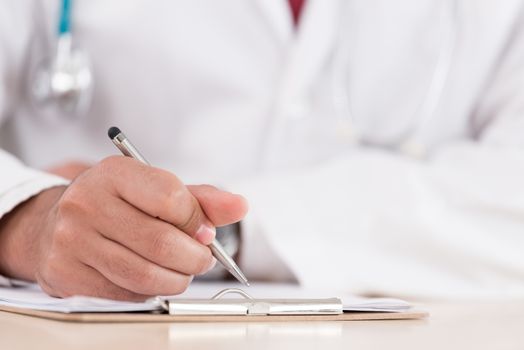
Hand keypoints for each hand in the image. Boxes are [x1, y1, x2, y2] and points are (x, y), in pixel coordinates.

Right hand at [0, 156, 247, 300]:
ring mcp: (72, 241)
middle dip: (195, 258)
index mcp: (114, 173)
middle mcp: (86, 203)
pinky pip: (127, 294)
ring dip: (178, 279)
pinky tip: (151, 276)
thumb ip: (201, 199)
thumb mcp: (155, 190)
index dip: (198, 221)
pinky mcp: (67, 274)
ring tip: (182, 270)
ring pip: (146, 275)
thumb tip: (240, 206)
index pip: (171, 198)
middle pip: (162, 243)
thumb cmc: (116, 204)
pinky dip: (151, 291)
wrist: (57, 223)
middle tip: (202, 259)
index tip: (205, 232)